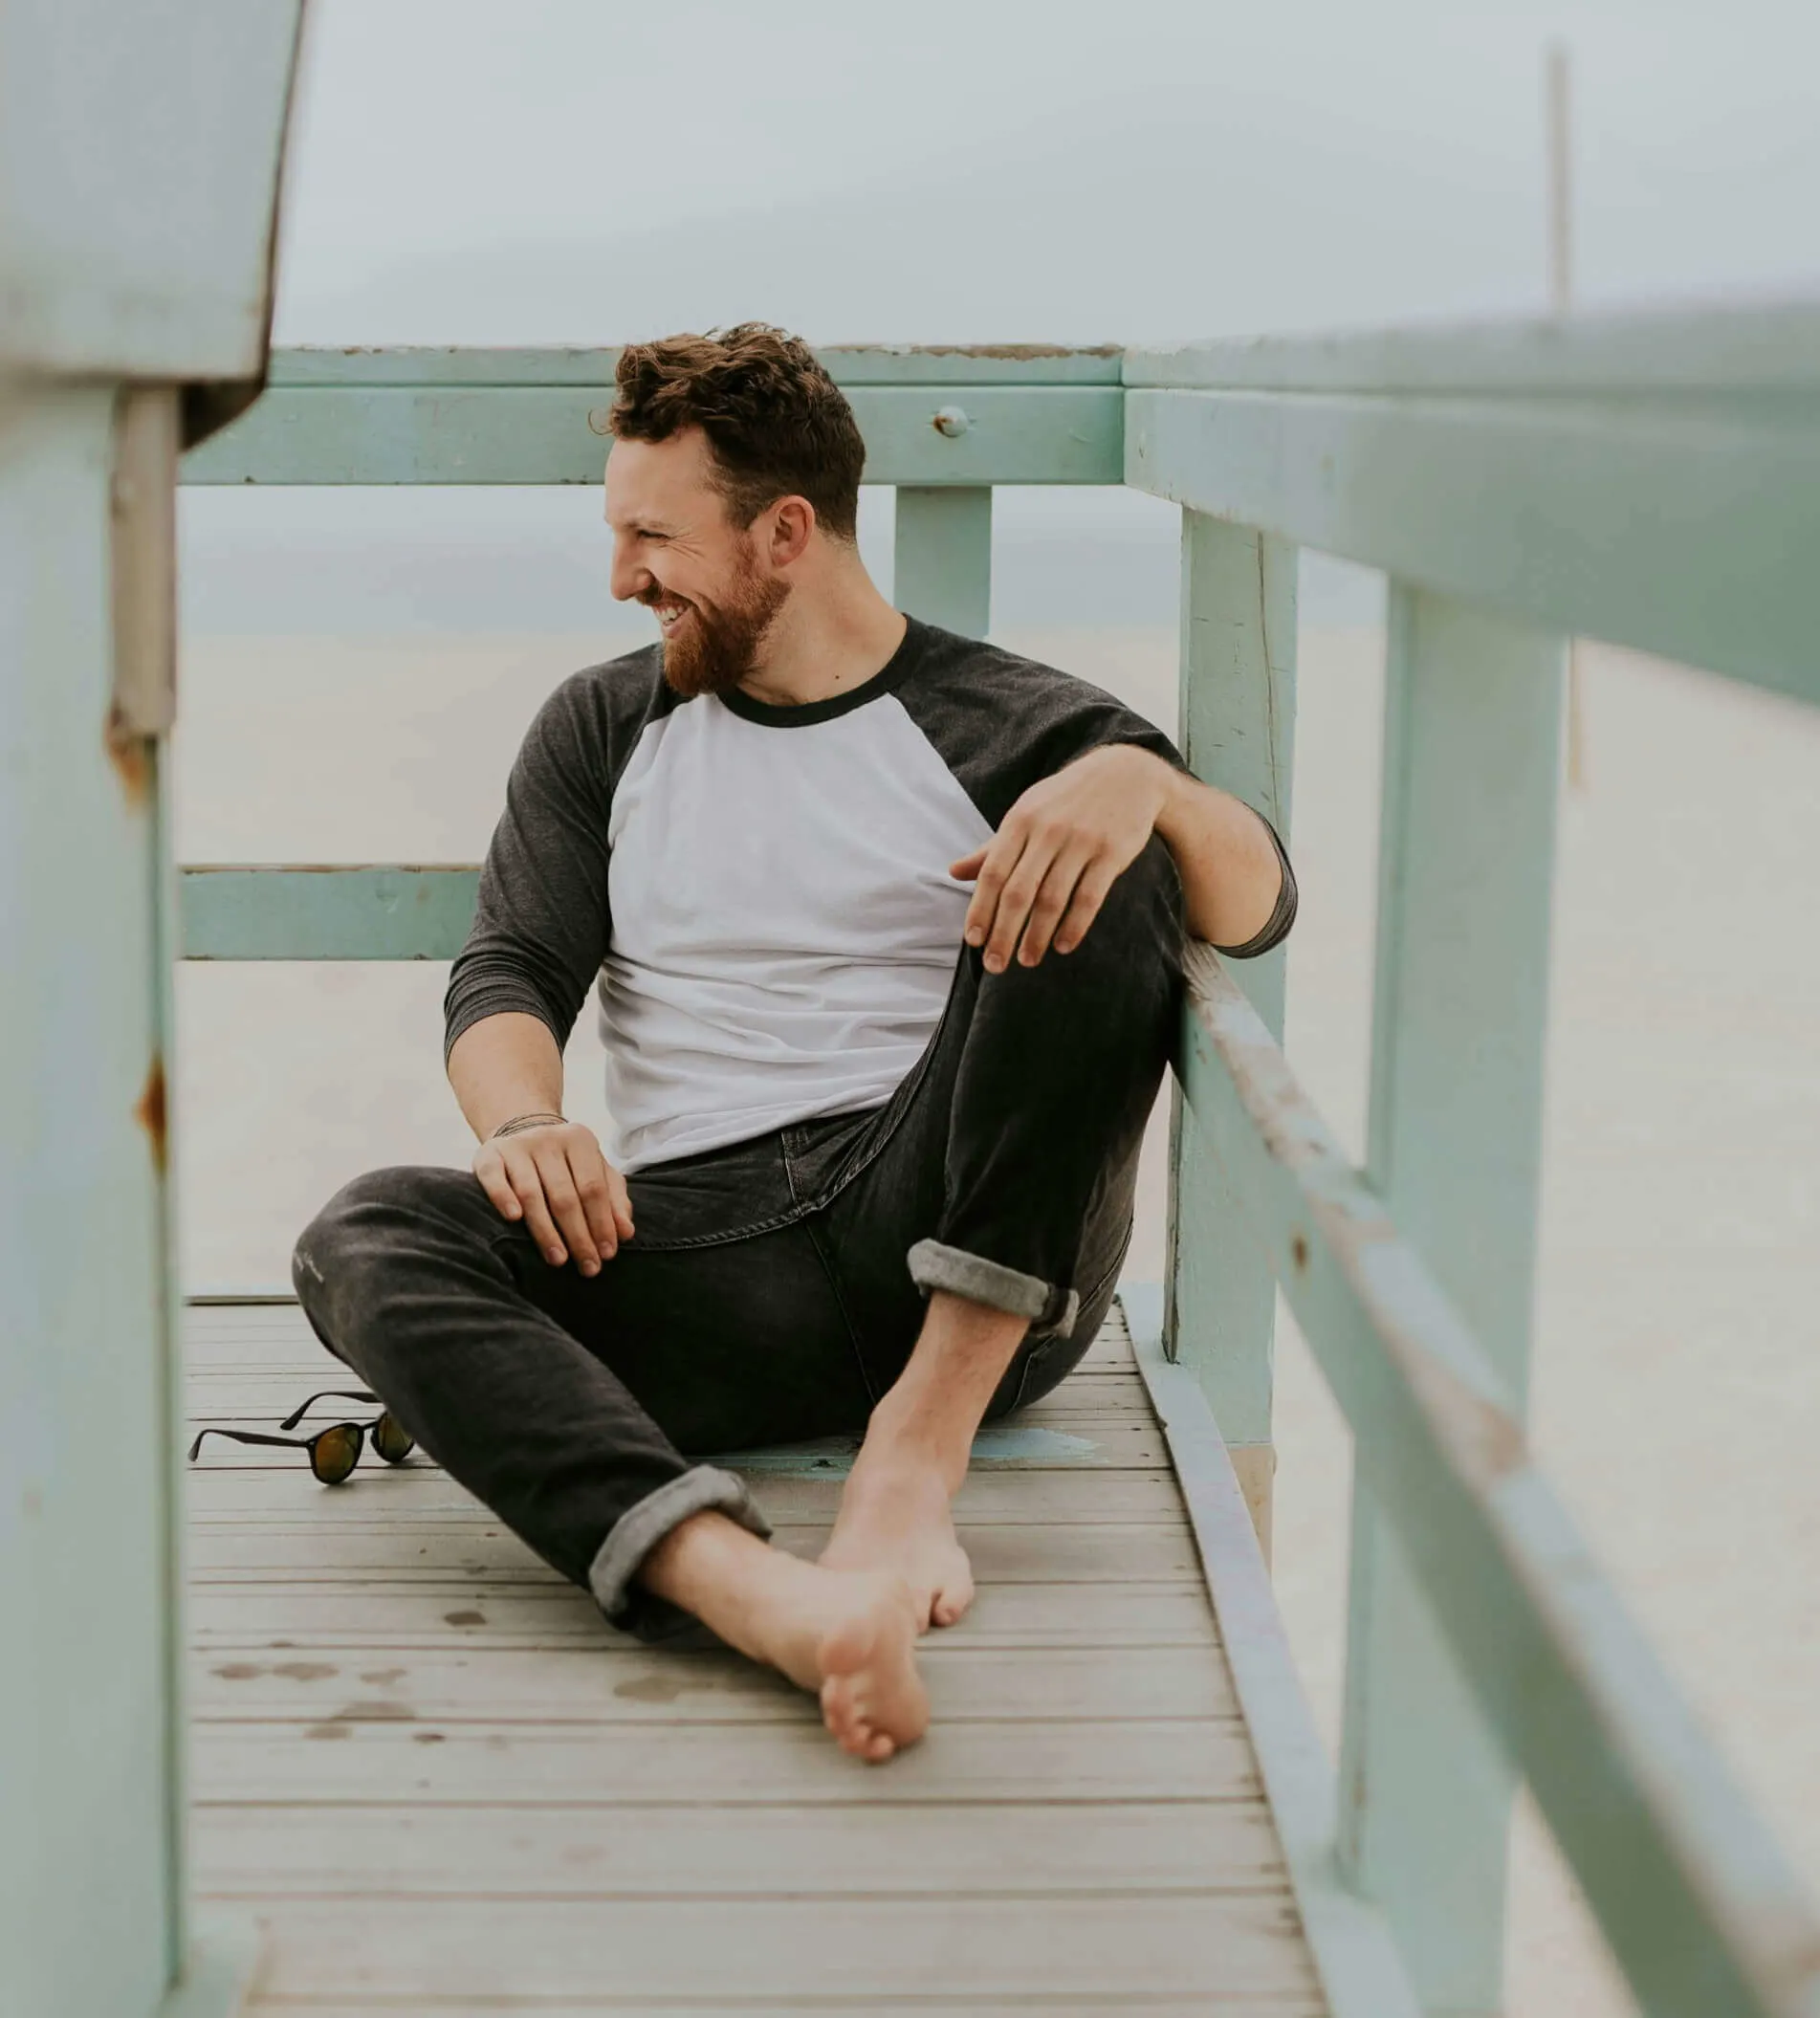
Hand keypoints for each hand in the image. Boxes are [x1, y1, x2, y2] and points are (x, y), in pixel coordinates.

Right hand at [472, 1118, 633, 1276]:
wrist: (521, 1131)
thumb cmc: (565, 1163)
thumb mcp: (595, 1171)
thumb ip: (614, 1200)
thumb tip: (626, 1233)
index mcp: (580, 1141)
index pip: (594, 1188)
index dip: (602, 1223)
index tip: (607, 1254)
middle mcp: (548, 1139)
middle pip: (565, 1195)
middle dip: (578, 1235)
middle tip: (587, 1267)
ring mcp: (517, 1146)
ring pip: (531, 1193)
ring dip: (545, 1231)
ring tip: (558, 1259)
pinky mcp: (488, 1154)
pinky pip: (493, 1178)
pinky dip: (503, 1197)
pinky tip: (514, 1219)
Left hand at [950, 745, 1170, 971]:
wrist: (1126, 774)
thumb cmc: (1066, 800)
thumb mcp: (1026, 813)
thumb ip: (993, 847)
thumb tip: (953, 872)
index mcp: (1020, 821)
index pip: (993, 874)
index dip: (981, 910)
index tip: (973, 942)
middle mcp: (1047, 831)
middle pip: (1019, 893)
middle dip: (1004, 933)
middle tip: (996, 966)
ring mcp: (1081, 841)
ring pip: (1053, 899)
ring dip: (1038, 936)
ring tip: (1028, 960)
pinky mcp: (1111, 853)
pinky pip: (1089, 897)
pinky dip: (1074, 926)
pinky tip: (1063, 946)